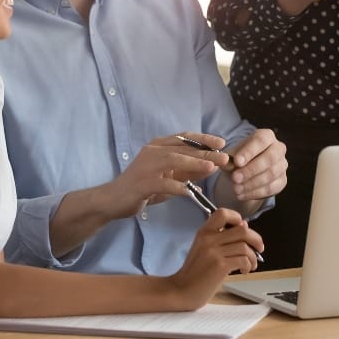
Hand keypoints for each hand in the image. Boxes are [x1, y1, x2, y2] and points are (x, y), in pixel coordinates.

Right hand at [104, 134, 225, 218]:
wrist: (113, 200)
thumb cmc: (143, 188)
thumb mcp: (168, 177)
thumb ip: (188, 171)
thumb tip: (212, 167)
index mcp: (158, 146)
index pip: (184, 138)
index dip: (204, 139)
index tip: (222, 142)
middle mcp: (152, 151)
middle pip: (183, 148)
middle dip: (205, 152)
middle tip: (225, 157)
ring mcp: (145, 166)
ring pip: (173, 160)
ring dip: (194, 163)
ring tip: (212, 168)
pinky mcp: (141, 183)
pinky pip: (163, 183)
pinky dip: (178, 187)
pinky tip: (191, 192)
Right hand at [167, 208, 262, 308]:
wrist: (181, 291)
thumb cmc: (194, 272)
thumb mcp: (204, 249)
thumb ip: (221, 238)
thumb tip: (244, 225)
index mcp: (204, 232)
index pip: (223, 213)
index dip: (237, 218)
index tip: (243, 228)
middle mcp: (209, 239)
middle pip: (242, 230)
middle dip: (256, 239)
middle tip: (259, 248)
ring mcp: (214, 252)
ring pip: (245, 246)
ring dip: (253, 257)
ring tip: (251, 265)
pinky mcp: (220, 266)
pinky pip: (243, 259)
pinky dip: (248, 265)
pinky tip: (244, 270)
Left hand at [222, 128, 287, 202]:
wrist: (245, 174)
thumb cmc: (238, 160)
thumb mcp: (230, 156)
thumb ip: (228, 159)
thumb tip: (226, 163)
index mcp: (266, 136)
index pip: (260, 141)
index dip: (249, 152)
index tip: (237, 162)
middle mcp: (278, 148)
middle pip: (270, 158)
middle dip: (251, 170)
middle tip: (235, 178)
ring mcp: (282, 165)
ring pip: (271, 174)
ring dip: (252, 183)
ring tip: (236, 189)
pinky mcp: (282, 181)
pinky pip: (271, 188)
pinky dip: (255, 193)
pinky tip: (242, 195)